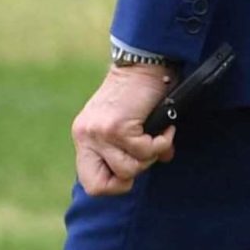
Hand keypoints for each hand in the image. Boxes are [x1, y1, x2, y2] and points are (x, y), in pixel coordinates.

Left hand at [72, 59, 177, 197]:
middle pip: (98, 186)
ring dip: (150, 156)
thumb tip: (163, 159)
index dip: (113, 184)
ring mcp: (99, 133)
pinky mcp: (117, 128)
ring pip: (128, 170)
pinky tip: (166, 128)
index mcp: (84, 136)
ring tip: (157, 136)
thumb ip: (134, 146)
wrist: (144, 63)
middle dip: (127, 178)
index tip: (131, 170)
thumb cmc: (140, 92)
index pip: (89, 181)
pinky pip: (144, 152)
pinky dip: (161, 142)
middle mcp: (85, 136)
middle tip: (143, 155)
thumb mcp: (126, 122)